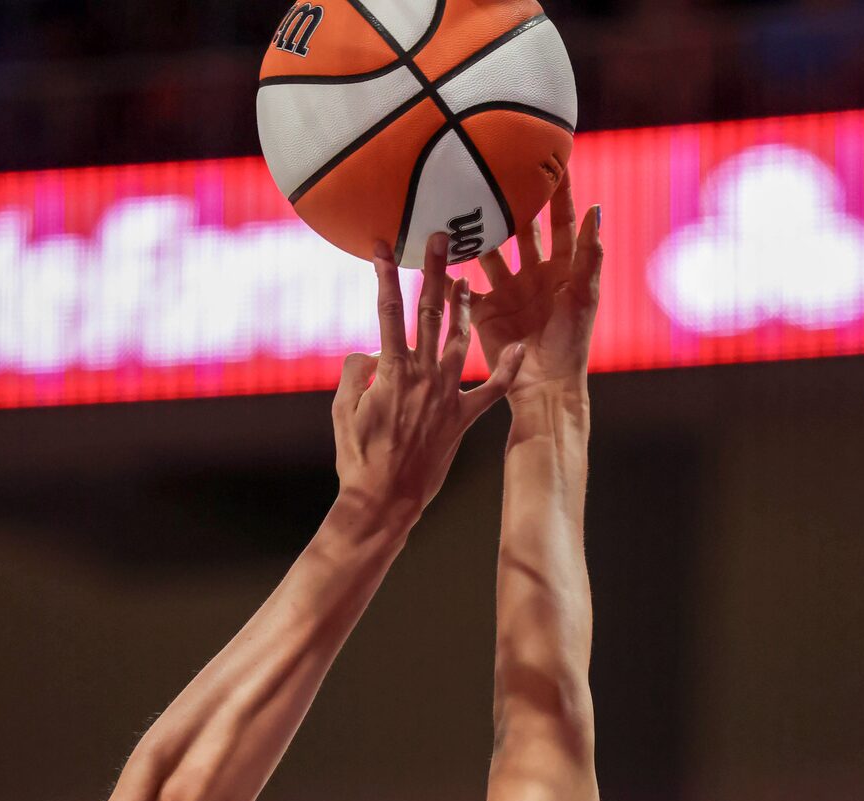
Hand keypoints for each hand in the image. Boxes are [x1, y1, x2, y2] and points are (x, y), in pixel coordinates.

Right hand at [333, 232, 523, 527]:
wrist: (384, 499)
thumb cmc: (358, 458)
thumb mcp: (342, 411)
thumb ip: (355, 373)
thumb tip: (368, 353)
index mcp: (391, 370)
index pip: (388, 310)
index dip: (385, 274)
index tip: (382, 245)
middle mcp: (422, 375)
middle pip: (428, 312)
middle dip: (433, 270)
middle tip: (441, 237)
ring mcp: (445, 396)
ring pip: (457, 340)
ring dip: (463, 306)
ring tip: (467, 278)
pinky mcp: (462, 419)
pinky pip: (489, 392)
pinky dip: (506, 372)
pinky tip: (521, 349)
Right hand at [471, 170, 601, 404]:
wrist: (544, 387)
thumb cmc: (572, 343)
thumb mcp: (583, 295)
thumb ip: (589, 253)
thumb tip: (595, 208)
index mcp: (561, 268)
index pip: (560, 220)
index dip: (557, 190)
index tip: (553, 157)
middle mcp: (533, 274)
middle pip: (521, 228)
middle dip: (509, 201)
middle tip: (494, 169)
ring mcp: (508, 291)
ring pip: (488, 252)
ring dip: (475, 232)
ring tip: (458, 204)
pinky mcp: (486, 311)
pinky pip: (464, 287)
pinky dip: (448, 273)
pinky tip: (434, 250)